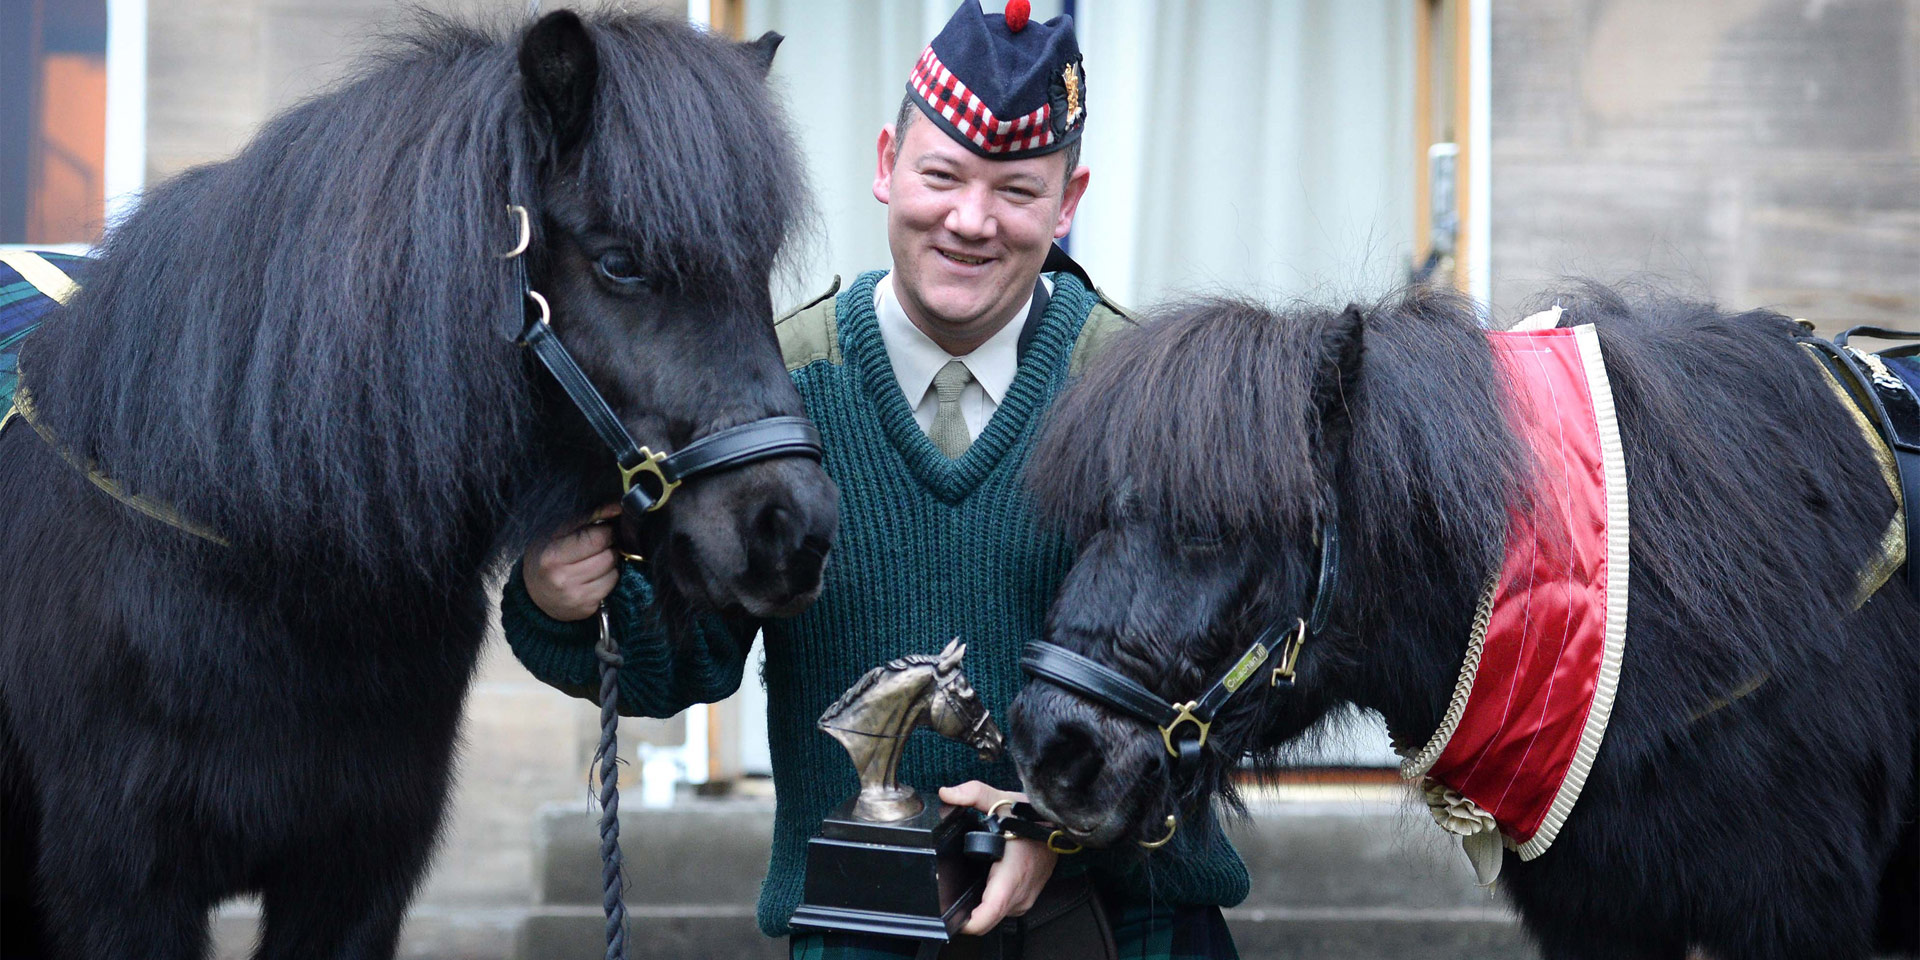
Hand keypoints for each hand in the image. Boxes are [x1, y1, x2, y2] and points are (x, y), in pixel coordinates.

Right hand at [523, 503, 623, 620]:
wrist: (533, 596)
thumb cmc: (545, 557)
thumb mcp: (555, 532)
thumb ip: (587, 517)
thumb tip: (617, 507)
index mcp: (552, 556)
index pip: (596, 539)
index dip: (605, 531)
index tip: (602, 530)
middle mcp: (563, 579)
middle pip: (608, 556)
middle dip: (608, 547)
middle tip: (598, 546)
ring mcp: (575, 596)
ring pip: (613, 572)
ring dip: (609, 564)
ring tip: (594, 560)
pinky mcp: (586, 608)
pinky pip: (611, 587)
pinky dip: (608, 579)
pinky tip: (594, 576)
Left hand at [939, 781, 1056, 935]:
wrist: (1060, 826)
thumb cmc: (1034, 818)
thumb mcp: (1002, 800)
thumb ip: (973, 794)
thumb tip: (948, 794)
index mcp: (1011, 875)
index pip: (988, 914)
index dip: (967, 923)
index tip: (950, 916)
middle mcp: (1019, 893)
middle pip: (986, 920)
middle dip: (966, 912)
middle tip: (951, 893)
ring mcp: (1025, 899)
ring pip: (995, 916)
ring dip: (981, 906)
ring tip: (972, 883)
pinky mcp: (1027, 899)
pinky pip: (1004, 909)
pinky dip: (993, 900)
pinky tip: (988, 883)